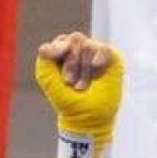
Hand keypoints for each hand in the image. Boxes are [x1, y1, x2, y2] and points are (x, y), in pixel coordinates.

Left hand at [34, 32, 124, 157]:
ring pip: (88, 46)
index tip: (61, 75)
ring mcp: (97, 52)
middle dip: (71, 63)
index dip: (59, 53)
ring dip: (83, 70)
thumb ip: (45, 57)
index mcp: (64, 52)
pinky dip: (98, 60)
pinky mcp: (111, 59)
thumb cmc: (66, 99)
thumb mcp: (47, 78)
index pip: (62, 40)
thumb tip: (61, 43)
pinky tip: (96, 69)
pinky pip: (104, 49)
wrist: (86, 118)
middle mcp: (81, 49)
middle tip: (71, 83)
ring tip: (83, 86)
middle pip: (75, 39)